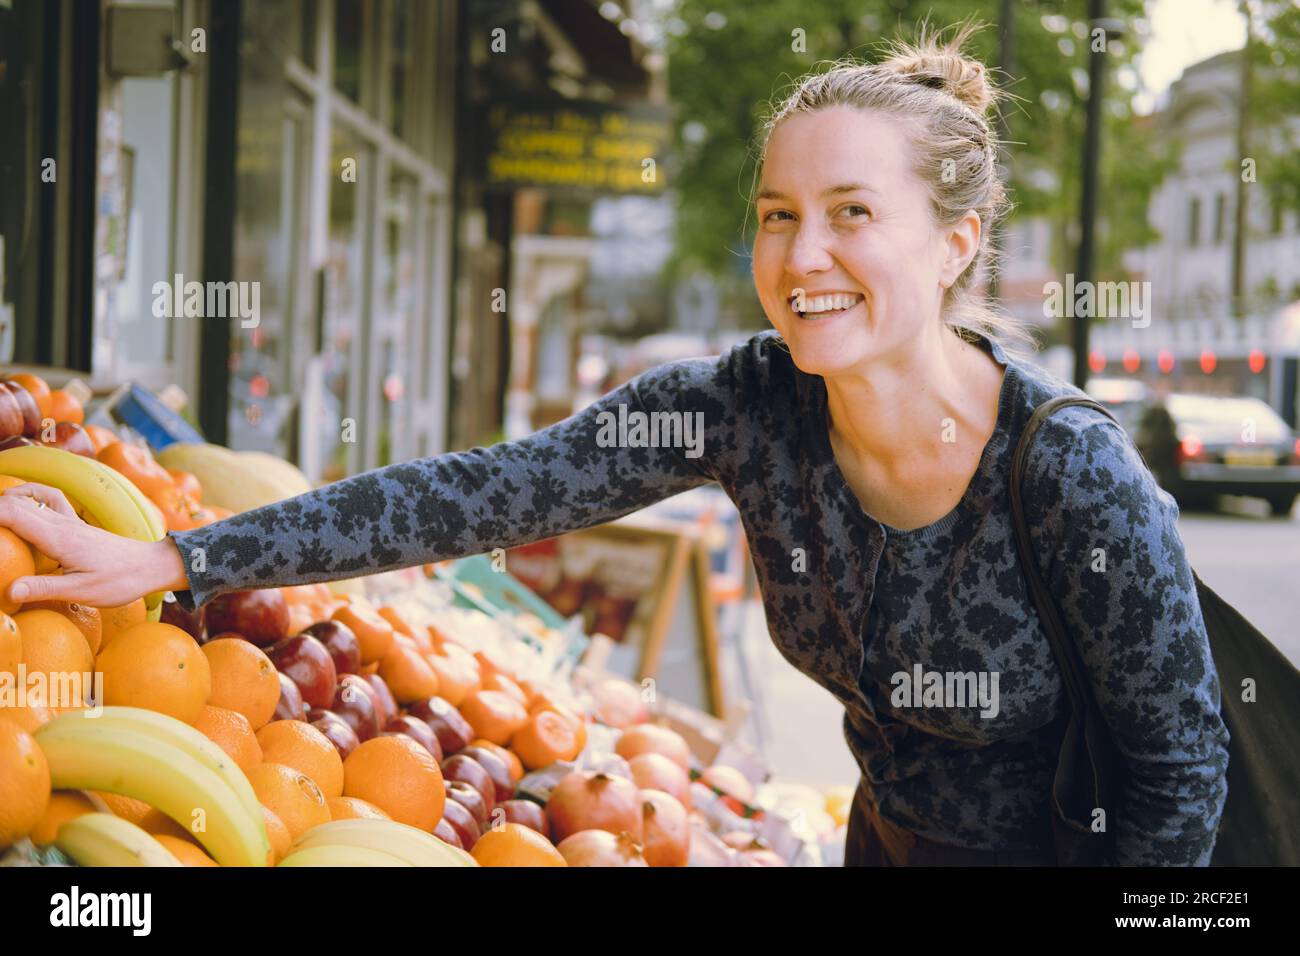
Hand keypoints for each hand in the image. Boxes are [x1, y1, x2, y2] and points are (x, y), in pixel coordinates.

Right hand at [0, 483, 186, 606]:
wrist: (152, 565)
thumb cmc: (121, 581)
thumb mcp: (82, 591)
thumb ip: (44, 589)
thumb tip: (9, 590)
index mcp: (59, 538)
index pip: (13, 514)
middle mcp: (62, 523)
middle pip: (17, 503)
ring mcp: (70, 521)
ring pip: (33, 497)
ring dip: (9, 498)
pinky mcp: (76, 524)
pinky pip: (50, 499)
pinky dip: (32, 495)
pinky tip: (22, 505)